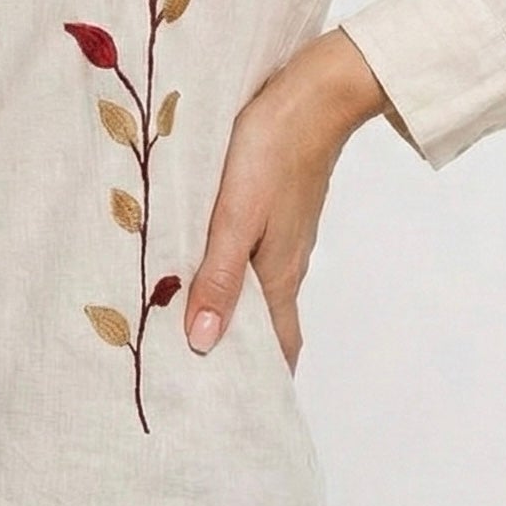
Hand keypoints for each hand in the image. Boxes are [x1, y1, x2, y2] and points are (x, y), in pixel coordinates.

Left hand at [184, 28, 393, 371]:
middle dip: (241, 355)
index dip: (259, 381)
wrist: (314, 93)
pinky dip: (232, 276)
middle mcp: (286, 262)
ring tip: (192, 330)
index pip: (278, 348)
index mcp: (279, 275)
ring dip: (233, 313)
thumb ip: (218, 278)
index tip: (232, 412)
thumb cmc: (273, 149)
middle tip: (200, 378)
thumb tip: (203, 344)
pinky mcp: (277, 208)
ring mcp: (285, 235)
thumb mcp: (235, 217)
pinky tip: (206, 266)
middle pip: (267, 325)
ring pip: (260, 290)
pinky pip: (256, 257)